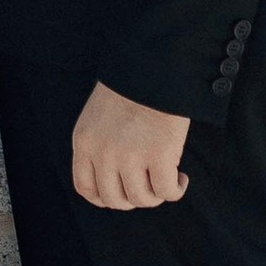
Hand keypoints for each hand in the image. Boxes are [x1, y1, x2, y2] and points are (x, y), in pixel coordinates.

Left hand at [71, 81, 190, 210]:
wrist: (153, 65)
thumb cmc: (131, 87)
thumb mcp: (98, 116)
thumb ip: (100, 144)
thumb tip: (116, 177)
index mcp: (84, 142)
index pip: (86, 188)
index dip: (105, 198)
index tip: (122, 193)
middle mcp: (103, 153)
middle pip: (115, 199)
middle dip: (133, 198)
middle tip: (148, 185)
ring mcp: (130, 156)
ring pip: (142, 199)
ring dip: (156, 195)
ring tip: (167, 179)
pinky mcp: (159, 155)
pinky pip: (166, 191)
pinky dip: (175, 190)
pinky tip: (181, 178)